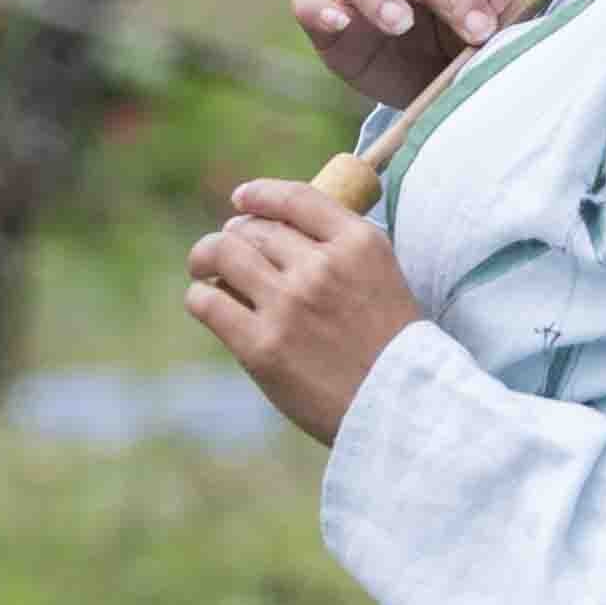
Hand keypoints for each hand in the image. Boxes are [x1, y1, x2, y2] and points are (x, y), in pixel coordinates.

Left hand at [182, 177, 423, 449]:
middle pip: (255, 229)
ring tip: (202, 268)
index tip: (242, 199)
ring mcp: (290, 305)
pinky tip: (205, 302)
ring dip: (206, 256)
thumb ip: (341, 249)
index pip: (295, 198)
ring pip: (223, 254)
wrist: (404, 409)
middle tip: (225, 249)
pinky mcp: (263, 346)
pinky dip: (201, 297)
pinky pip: (209, 302)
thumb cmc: (393, 350)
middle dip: (235, 234)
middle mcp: (322, 266)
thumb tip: (278, 228)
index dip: (260, 194)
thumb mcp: (383, 278)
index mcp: (358, 243)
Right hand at [292, 0, 508, 113]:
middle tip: (478, 30)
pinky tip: (337, 23)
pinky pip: (308, 5)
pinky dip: (317, 10)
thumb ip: (512, 14)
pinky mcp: (327, 24)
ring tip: (402, 25)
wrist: (428, 87)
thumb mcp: (495, 28)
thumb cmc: (465, 43)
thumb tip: (552, 15)